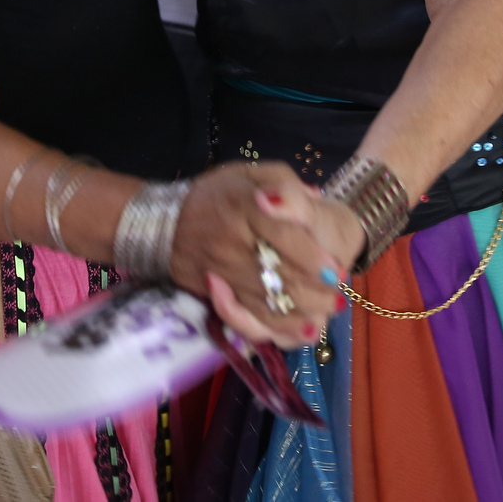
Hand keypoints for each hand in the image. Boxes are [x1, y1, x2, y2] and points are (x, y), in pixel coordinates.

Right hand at [169, 163, 340, 348]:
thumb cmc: (217, 195)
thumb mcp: (248, 173)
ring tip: (328, 311)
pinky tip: (302, 329)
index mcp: (243, 206)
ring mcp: (219, 270)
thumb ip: (283, 181)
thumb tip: (315, 195)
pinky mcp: (209, 292)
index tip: (336, 270)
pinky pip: (246, 317)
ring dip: (303, 311)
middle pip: (278, 274)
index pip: (281, 235)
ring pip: (266, 301)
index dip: (312, 257)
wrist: (164, 220)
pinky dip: (276, 326)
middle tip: (338, 294)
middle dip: (315, 291)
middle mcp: (230, 241)